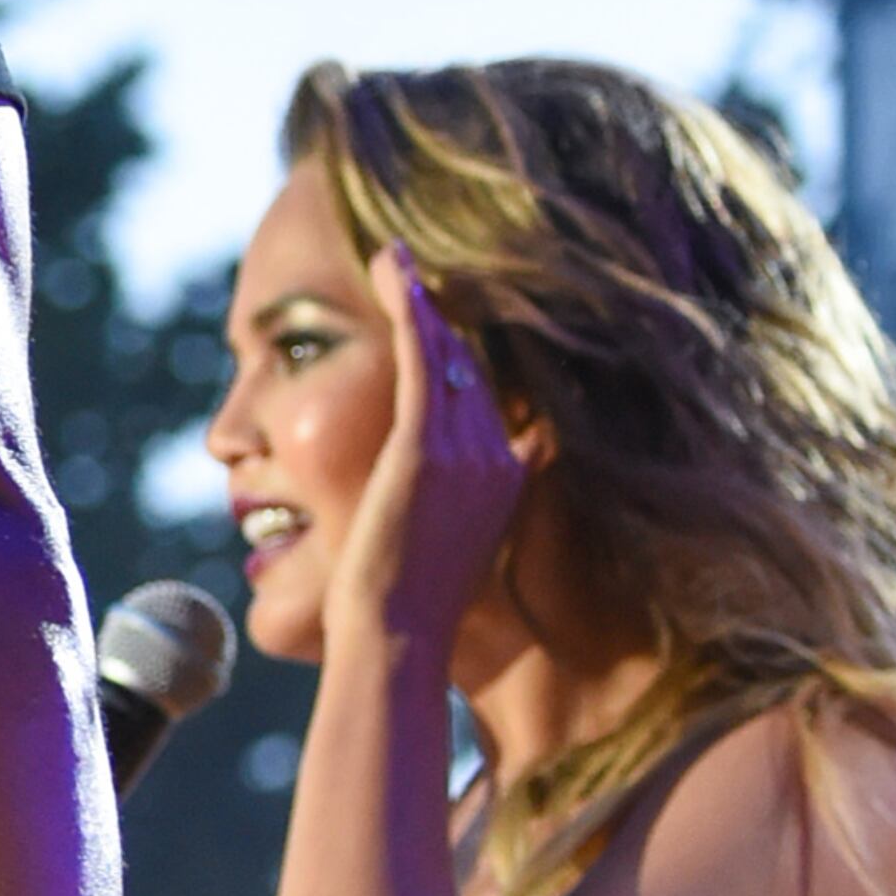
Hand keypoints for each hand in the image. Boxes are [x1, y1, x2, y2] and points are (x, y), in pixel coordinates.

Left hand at [324, 245, 531, 676]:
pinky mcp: (424, 450)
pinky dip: (409, 306)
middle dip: (446, 317)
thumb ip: (447, 513)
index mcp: (503, 482)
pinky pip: (424, 358)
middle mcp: (497, 459)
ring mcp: (465, 452)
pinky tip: (391, 267)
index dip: (464, 353)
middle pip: (474, 366)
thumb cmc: (403, 613)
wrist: (394, 641)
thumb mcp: (437, 551)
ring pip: (450, 352)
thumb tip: (435, 502)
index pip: (489, 397)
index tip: (442, 315)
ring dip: (422, 298)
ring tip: (396, 255)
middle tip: (416, 269)